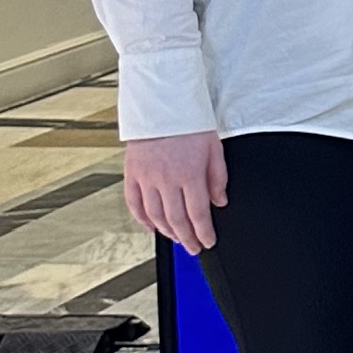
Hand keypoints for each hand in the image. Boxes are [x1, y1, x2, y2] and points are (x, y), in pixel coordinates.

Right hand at [124, 132, 226, 254]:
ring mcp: (146, 178)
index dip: (204, 232)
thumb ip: (218, 178)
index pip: (198, 213)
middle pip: (176, 219)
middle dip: (187, 238)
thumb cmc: (190, 124)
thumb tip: (220, 202)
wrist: (162, 105)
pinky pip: (134, 203)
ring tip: (177, 239)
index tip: (208, 242)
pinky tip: (151, 227)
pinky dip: (142, 219)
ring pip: (154, 215)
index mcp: (189, 174)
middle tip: (194, 248)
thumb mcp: (215, 149)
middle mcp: (166, 179)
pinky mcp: (131, 174)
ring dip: (166, 232)